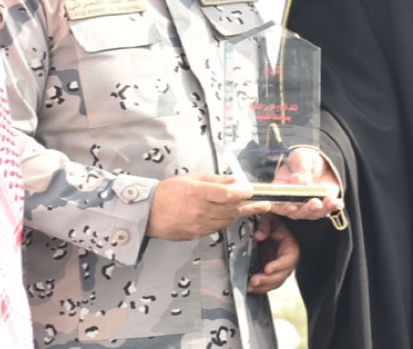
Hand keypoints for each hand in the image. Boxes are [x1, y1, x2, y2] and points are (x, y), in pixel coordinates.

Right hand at [147, 174, 271, 240]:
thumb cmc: (167, 192)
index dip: (242, 193)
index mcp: (197, 193)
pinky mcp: (196, 234)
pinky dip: (225, 221)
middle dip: (250, 206)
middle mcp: (199, 210)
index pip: (226, 195)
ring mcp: (198, 225)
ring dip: (239, 214)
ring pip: (226, 220)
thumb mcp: (190, 179)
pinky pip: (216, 228)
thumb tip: (234, 180)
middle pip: (230, 209)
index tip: (252, 191)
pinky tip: (229, 215)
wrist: (148, 213)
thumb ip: (214, 180)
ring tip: (251, 208)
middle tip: (264, 204)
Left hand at [248, 214, 298, 293]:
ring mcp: (278, 268)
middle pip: (281, 275)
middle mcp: (286, 260)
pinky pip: (267, 283)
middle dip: (268, 280)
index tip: (268, 268)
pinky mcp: (269, 272)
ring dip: (262, 287)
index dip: (279, 265)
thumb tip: (258, 235)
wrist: (268, 228)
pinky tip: (249, 288)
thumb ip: (265, 225)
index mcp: (290, 247)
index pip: (289, 259)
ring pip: (274, 282)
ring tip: (250, 286)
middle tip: (254, 280)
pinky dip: (259, 287)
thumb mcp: (270, 219)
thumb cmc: (273, 223)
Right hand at [269, 147, 343, 220]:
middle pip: (296, 212)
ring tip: (328, 201)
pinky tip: (338, 203)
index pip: (277, 203)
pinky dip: (333, 207)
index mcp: (281, 189)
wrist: (322, 160)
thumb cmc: (305, 159)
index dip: (282, 207)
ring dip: (320, 210)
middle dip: (306, 209)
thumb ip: (299, 168)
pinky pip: (328, 209)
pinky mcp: (323, 205)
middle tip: (314, 203)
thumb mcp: (300, 157)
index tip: (291, 206)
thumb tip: (297, 181)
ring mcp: (308, 205)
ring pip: (312, 214)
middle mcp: (293, 202)